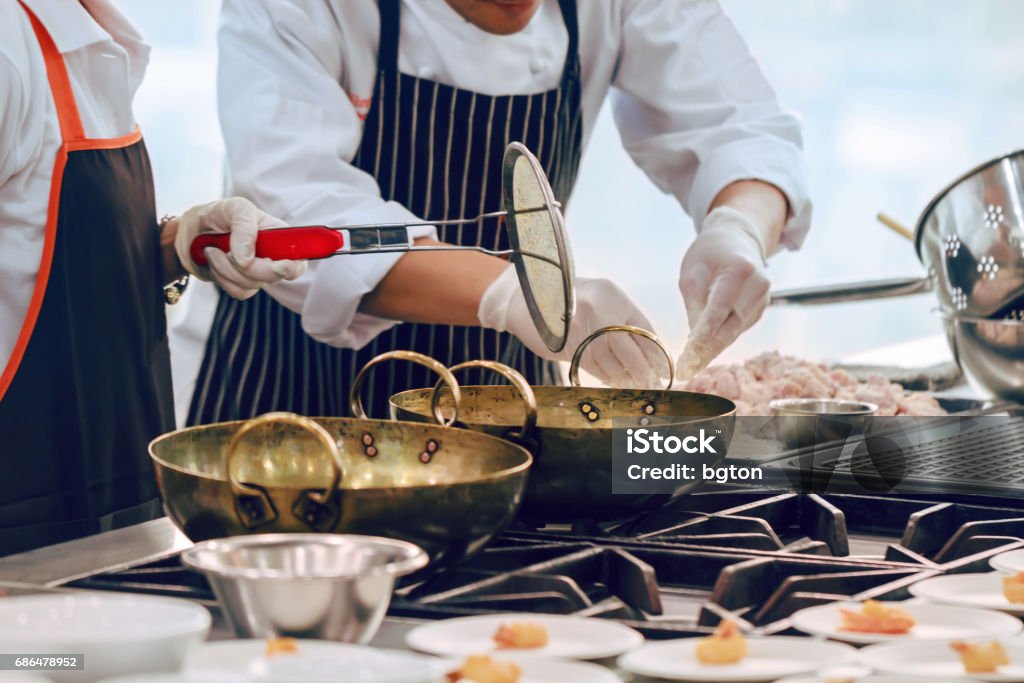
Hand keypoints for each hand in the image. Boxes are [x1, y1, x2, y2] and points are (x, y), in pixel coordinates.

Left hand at [173, 197, 306, 299]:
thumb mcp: (233, 208)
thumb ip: (244, 227)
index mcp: (281, 238)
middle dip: (246, 266)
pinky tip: (216, 262)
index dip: (292, 267)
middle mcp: (275, 257)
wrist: (193, 232)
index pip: (299, 260)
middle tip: (224, 250)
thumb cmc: (219, 215)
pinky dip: (222, 277)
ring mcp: (260, 273)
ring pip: (252, 284)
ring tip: (213, 250)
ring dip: (226, 268)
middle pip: (273, 276)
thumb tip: (247, 259)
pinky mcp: (245, 285)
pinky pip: (238, 292)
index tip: (277, 265)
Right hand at [478, 265, 667, 386]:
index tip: (663, 370)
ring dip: (626, 378)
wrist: (523, 300)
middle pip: (628, 348)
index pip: (642, 329)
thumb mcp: (599, 298)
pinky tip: (617, 383)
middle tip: (654, 385)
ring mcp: (581, 327)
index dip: (655, 353)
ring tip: (638, 388)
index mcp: (611, 295)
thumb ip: (621, 320)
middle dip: (643, 370)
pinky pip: (594, 367)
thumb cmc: (567, 299)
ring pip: (611, 361)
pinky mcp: (567, 345)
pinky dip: (608, 378)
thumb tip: (648, 352)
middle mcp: (598, 309)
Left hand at [678, 206, 769, 376]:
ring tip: (690, 364)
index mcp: (739, 271)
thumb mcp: (692, 272)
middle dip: (707, 351)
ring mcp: (763, 300)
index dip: (704, 336)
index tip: (689, 356)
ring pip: (734, 332)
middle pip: (730, 328)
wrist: (736, 239)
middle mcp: (758, 286)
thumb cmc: (709, 253)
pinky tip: (704, 349)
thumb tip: (695, 339)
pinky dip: (721, 338)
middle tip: (686, 371)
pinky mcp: (760, 309)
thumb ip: (694, 304)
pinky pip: (737, 328)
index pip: (719, 310)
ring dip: (713, 349)